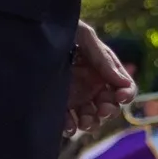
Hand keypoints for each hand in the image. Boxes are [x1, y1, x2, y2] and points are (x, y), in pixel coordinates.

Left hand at [66, 22, 134, 137]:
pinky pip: (68, 122)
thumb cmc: (62, 30)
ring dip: (92, 123)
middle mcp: (92, 86)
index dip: (126, 94)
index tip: (121, 97)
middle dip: (109, 110)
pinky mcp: (58, 105)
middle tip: (102, 109)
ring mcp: (76, 97)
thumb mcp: (84, 36)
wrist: (31, 33)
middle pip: (110, 106)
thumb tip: (123, 83)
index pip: (123, 87)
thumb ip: (103, 58)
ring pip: (91, 118)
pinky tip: (69, 126)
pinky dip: (71, 128)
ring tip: (85, 122)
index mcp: (102, 70)